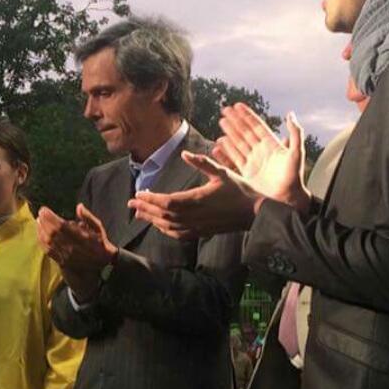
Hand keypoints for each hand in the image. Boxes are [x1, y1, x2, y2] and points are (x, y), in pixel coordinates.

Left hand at [36, 205, 115, 300]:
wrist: (101, 267)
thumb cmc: (100, 245)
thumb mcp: (99, 229)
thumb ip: (89, 217)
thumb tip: (79, 206)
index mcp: (82, 238)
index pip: (62, 226)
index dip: (50, 217)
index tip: (44, 209)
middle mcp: (72, 247)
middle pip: (52, 233)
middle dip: (44, 222)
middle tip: (40, 212)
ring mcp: (66, 255)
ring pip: (48, 242)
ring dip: (41, 230)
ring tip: (39, 221)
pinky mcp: (61, 261)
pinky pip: (48, 250)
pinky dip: (41, 241)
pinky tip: (40, 233)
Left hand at [128, 152, 261, 238]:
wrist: (257, 214)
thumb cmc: (241, 190)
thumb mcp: (222, 172)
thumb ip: (202, 162)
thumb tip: (185, 153)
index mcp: (198, 200)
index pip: (167, 201)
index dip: (150, 200)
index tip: (138, 194)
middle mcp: (195, 216)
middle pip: (163, 215)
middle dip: (146, 209)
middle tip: (131, 204)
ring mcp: (198, 226)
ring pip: (169, 226)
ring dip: (152, 220)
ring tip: (139, 214)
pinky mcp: (202, 232)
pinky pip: (179, 234)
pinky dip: (166, 230)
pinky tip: (159, 225)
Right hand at [213, 104, 309, 214]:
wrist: (287, 198)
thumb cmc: (294, 176)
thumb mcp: (297, 153)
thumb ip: (295, 133)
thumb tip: (290, 114)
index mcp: (271, 145)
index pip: (257, 126)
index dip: (247, 115)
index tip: (238, 106)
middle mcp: (261, 151)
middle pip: (245, 132)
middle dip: (235, 121)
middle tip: (225, 110)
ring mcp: (253, 161)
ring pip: (238, 143)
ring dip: (229, 132)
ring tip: (221, 122)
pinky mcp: (247, 173)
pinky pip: (234, 158)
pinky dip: (226, 151)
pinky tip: (219, 145)